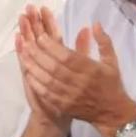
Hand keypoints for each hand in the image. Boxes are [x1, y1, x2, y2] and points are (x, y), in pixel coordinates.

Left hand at [17, 6, 135, 132]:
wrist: (112, 113)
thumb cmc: (111, 84)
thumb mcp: (112, 61)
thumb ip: (103, 41)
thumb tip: (95, 23)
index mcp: (91, 70)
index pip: (68, 56)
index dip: (52, 47)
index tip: (41, 36)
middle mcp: (80, 83)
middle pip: (54, 67)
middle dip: (39, 54)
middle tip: (27, 43)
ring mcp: (70, 96)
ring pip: (47, 80)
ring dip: (34, 67)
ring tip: (23, 55)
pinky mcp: (64, 106)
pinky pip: (46, 94)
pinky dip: (36, 83)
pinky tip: (28, 73)